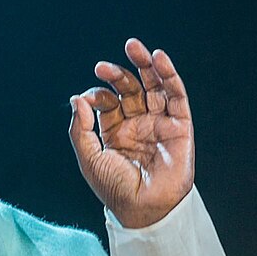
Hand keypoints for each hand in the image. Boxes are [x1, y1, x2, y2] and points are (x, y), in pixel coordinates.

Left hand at [68, 38, 194, 227]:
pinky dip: (169, 76)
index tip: (90, 98)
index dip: (98, 94)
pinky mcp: (180, 126)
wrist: (144, 208)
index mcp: (116, 132)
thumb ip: (80, 129)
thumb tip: (77, 99)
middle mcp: (138, 125)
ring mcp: (159, 123)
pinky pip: (176, 96)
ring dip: (145, 65)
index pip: (108, 102)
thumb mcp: (89, 158)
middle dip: (118, 74)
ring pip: (154, 87)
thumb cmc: (115, 188)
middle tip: (102, 66)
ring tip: (134, 47)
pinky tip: (159, 59)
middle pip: (131, 89)